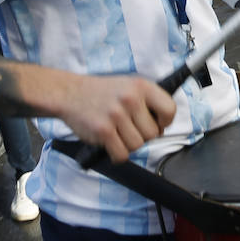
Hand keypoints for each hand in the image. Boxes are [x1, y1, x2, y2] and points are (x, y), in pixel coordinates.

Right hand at [58, 74, 176, 163]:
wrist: (69, 93)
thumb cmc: (102, 93)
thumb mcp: (129, 86)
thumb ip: (148, 101)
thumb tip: (162, 127)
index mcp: (141, 86)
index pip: (170, 109)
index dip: (165, 122)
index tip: (156, 123)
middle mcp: (130, 98)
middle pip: (153, 134)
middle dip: (143, 136)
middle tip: (128, 128)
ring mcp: (116, 115)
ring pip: (138, 145)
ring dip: (128, 145)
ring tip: (117, 133)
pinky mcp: (103, 131)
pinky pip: (122, 154)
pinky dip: (117, 155)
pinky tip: (110, 144)